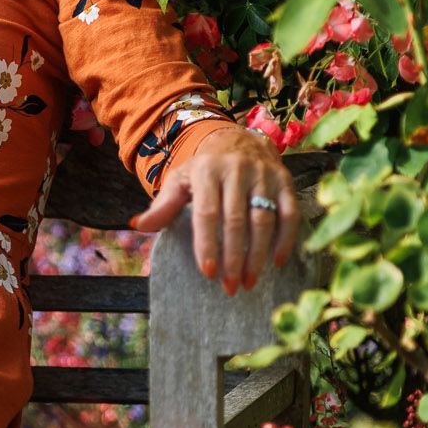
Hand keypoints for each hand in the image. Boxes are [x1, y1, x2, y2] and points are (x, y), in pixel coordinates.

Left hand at [127, 126, 299, 291]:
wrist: (237, 140)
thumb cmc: (204, 170)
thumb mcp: (179, 181)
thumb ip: (162, 206)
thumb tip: (137, 226)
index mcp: (207, 170)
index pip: (207, 213)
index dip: (207, 244)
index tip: (208, 273)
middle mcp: (238, 170)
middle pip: (236, 221)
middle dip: (233, 258)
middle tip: (230, 287)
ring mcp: (264, 175)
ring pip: (263, 220)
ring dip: (257, 256)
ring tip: (248, 282)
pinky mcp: (285, 182)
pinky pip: (290, 214)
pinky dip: (286, 240)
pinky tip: (277, 263)